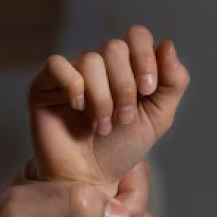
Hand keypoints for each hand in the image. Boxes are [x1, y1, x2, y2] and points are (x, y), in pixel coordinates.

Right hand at [29, 26, 189, 186]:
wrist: (90, 180)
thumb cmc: (119, 150)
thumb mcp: (157, 118)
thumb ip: (173, 83)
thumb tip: (167, 44)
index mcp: (125, 66)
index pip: (136, 36)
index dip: (145, 57)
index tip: (147, 90)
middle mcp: (97, 65)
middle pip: (114, 47)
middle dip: (124, 87)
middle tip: (122, 119)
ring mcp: (70, 73)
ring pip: (90, 60)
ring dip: (102, 98)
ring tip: (101, 126)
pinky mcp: (44, 86)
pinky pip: (57, 65)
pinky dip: (73, 86)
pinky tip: (78, 108)